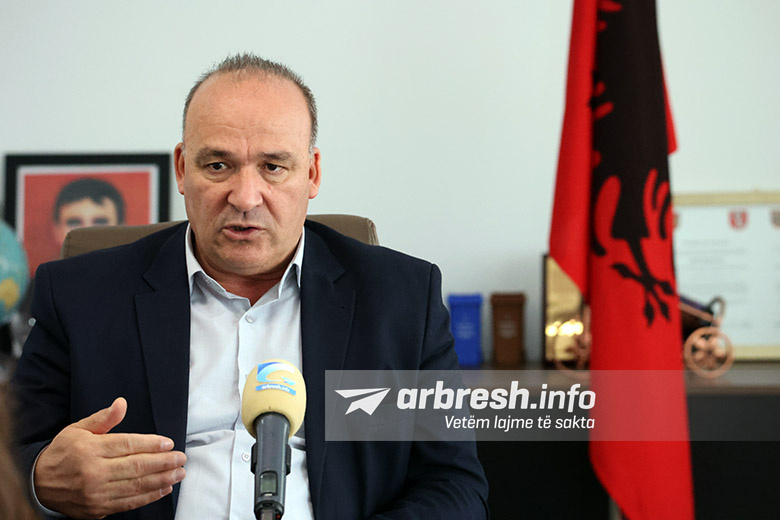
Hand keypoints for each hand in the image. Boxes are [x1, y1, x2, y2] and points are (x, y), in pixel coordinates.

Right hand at [33, 397, 185, 518]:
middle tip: (181, 458)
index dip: (151, 444)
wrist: (38, 484)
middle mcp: (93, 472)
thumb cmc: (62, 453)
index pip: (127, 445)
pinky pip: (129, 503)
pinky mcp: (98, 509)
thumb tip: (122, 403)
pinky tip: (164, 488)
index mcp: (90, 450)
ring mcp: (96, 493)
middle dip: (163, 462)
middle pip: (136, 467)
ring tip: (179, 473)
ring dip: (162, 480)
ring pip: (136, 486)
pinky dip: (149, 496)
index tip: (169, 443)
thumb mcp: (78, 430)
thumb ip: (103, 419)